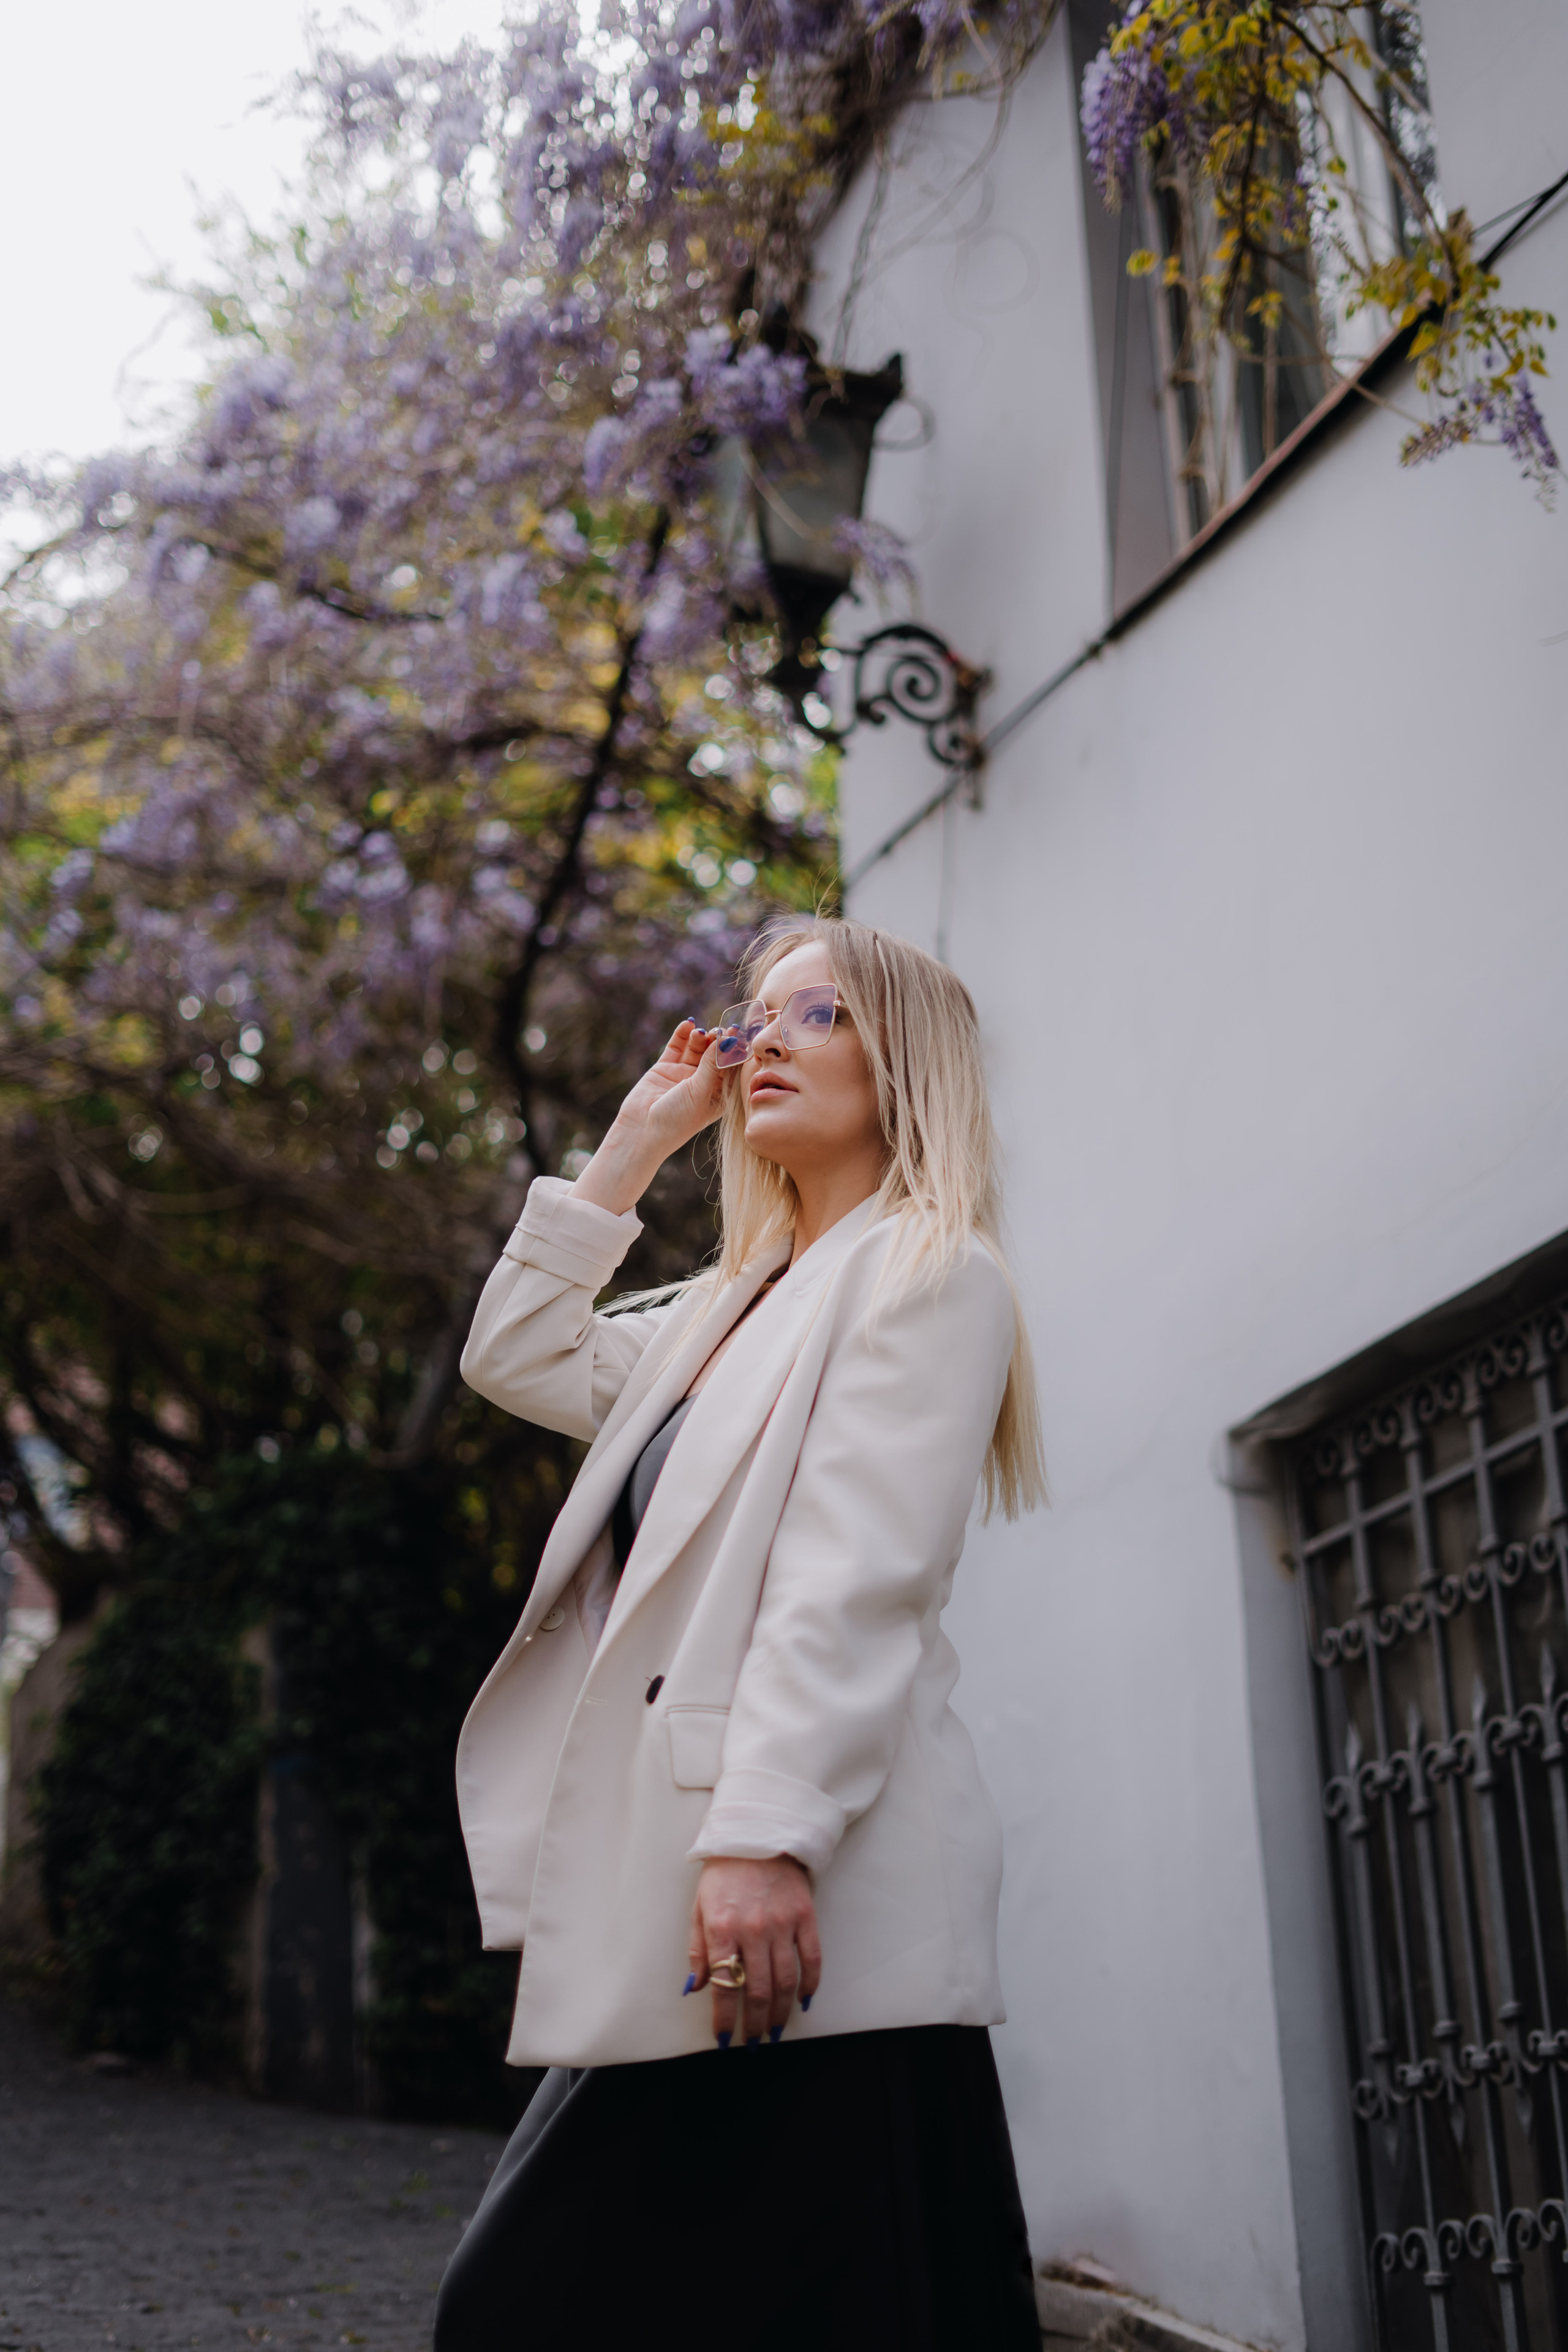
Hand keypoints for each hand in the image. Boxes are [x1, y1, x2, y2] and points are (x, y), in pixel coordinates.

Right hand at [571, 1019, 728, 1216]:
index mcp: (718, 1095)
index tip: (739, 1034)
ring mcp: (684, 1075)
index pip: (731, 1068)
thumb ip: (711, 1065)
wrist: (642, 1131)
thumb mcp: (700, 1091)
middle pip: (714, 1055)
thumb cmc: (677, 1119)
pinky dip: (682, 1035)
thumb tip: (725, 1040)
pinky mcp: (665, 1068)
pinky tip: (688, 1024)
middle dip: (718, 1042)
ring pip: (696, 1049)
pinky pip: (677, 1047)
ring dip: (700, 1038)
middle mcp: (703, 1084)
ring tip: (701, 1032)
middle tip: (720, 1030)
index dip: (735, 1051)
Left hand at [687, 1855, 821, 2046]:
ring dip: (781, 2012)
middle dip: (755, 2023)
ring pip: (785, 1981)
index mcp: (722, 1928)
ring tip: (776, 2030)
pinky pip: (811, 1958)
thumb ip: (697, 1950)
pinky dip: (809, 1983)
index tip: (725, 2039)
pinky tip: (803, 2000)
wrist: (756, 1833)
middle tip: (754, 2042)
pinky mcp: (804, 1915)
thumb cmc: (723, 1872)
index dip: (724, 2019)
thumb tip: (696, 1987)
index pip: (725, 1986)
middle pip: (758, 1991)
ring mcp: (782, 1923)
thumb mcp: (699, 1908)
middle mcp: (753, 1930)